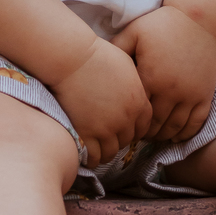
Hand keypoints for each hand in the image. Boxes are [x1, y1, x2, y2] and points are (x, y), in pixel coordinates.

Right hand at [51, 37, 152, 165]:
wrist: (72, 59)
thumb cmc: (97, 56)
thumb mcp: (127, 66)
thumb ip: (136, 85)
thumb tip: (136, 94)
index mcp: (139, 102)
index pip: (143, 127)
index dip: (134, 130)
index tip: (124, 128)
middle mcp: (126, 118)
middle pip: (127, 140)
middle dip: (118, 139)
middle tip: (107, 136)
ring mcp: (106, 128)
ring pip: (111, 152)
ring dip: (105, 152)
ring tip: (96, 148)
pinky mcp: (87, 134)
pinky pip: (94, 156)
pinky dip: (91, 158)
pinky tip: (86, 154)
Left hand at [114, 5, 215, 142]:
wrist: (198, 19)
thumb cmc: (162, 24)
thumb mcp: (134, 32)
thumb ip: (116, 49)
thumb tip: (99, 65)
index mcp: (150, 78)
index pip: (137, 111)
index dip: (129, 121)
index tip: (123, 123)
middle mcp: (171, 91)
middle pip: (155, 124)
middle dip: (145, 133)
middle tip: (136, 134)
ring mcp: (191, 94)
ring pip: (175, 127)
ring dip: (163, 135)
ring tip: (153, 135)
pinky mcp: (205, 94)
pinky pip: (196, 122)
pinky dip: (186, 133)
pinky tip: (175, 135)